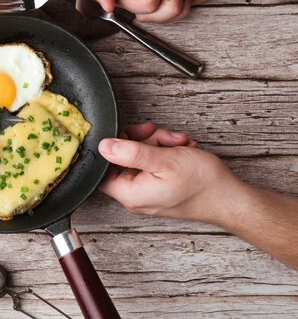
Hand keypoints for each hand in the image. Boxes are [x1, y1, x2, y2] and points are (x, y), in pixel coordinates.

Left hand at [98, 123, 246, 226]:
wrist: (231, 198)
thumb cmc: (202, 184)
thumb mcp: (163, 159)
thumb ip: (130, 152)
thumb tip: (104, 146)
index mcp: (130, 193)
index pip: (102, 170)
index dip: (111, 149)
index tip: (125, 135)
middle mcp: (136, 196)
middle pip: (123, 159)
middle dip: (144, 140)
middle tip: (160, 135)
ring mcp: (148, 191)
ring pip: (141, 157)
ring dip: (159, 143)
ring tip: (178, 143)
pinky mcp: (160, 186)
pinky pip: (154, 164)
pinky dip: (167, 152)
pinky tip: (182, 149)